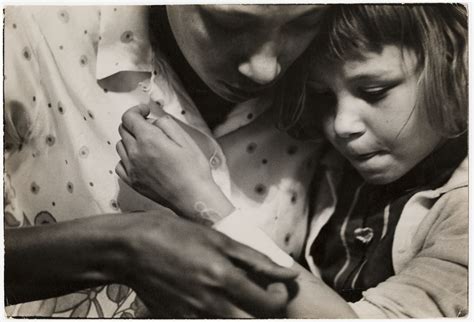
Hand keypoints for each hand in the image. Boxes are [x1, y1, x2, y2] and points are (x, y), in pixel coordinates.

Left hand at [116, 104, 230, 221]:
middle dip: (135, 124)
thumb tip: (152, 121)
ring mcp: (132, 169)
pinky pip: (120, 164)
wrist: (193, 198)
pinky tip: (140, 160)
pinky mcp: (132, 182)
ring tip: (147, 144)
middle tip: (150, 127)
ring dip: (130, 140)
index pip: (129, 117)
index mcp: (149, 140)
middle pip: (123, 130)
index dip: (137, 110)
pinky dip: (127, 158)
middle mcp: (136, 153)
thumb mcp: (185, 139)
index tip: (145, 111)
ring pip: (121, 146)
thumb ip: (165, 124)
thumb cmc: (194, 170)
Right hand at [119, 211, 297, 317]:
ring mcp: (194, 317)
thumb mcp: (219, 240)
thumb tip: (288, 272)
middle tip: (262, 296)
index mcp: (224, 280)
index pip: (270, 306)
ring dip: (243, 315)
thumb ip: (256, 260)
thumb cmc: (177, 235)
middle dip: (265, 313)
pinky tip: (216, 300)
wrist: (132, 249)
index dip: (280, 298)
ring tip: (240, 298)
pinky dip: (220, 315)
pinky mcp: (180, 321)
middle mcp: (212, 305)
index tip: (276, 286)